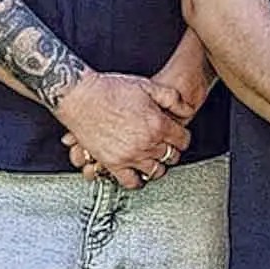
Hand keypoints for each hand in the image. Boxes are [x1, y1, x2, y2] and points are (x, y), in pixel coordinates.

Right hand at [52, 73, 192, 188]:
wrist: (81, 97)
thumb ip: (172, 98)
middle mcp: (146, 144)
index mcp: (158, 124)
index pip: (183, 139)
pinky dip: (138, 180)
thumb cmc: (112, 89)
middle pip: (171, 156)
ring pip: (155, 171)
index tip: (179, 135)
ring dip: (158, 165)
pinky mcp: (112, 164)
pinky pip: (131, 182)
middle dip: (172, 149)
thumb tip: (188, 109)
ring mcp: (129, 156)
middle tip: (167, 144)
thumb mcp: (148, 86)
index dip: (183, 136)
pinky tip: (138, 172)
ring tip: (154, 158)